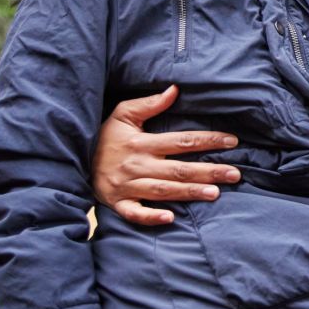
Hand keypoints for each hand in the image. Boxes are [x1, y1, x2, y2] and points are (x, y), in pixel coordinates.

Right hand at [93, 84, 240, 225]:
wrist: (72, 159)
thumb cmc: (103, 137)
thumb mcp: (122, 114)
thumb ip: (149, 104)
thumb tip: (175, 90)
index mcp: (142, 143)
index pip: (181, 141)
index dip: (208, 141)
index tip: (232, 141)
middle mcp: (137, 165)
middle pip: (178, 169)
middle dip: (208, 171)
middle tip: (235, 174)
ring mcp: (128, 186)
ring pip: (164, 191)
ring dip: (189, 193)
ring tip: (216, 194)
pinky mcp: (118, 203)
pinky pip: (135, 213)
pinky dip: (151, 217)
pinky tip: (170, 218)